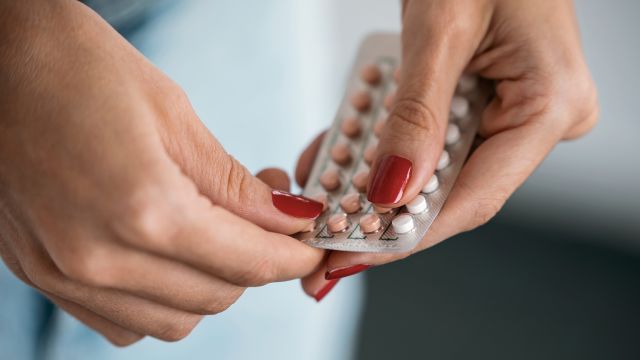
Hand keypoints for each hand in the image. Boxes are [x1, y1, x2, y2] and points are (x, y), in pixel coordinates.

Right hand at [0, 1, 323, 345]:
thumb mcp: (174, 116)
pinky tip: (169, 257)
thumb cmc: (77, 68)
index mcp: (142, 209)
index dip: (293, 256)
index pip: (247, 262)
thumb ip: (234, 184)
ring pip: (173, 321)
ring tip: (219, 233)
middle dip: (258, 264)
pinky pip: (123, 321)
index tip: (314, 245)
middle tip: (270, 219)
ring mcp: (63, 274)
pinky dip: (162, 302)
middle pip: (216, 297)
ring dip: (213, 286)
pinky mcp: (41, 274)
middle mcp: (99, 258)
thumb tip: (290, 219)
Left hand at [296, 0, 597, 289]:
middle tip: (323, 231)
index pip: (470, 199)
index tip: (348, 256)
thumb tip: (390, 192)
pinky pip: (435, 136)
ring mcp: (518, 111)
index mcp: (549, 107)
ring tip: (325, 188)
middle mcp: (540, 118)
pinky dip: (388, 143)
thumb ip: (416, 117)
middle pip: (449, 188)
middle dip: (380, 207)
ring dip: (376, 176)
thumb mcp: (440, 31)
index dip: (403, 236)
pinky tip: (343, 152)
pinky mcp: (493, 100)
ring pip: (436, 166)